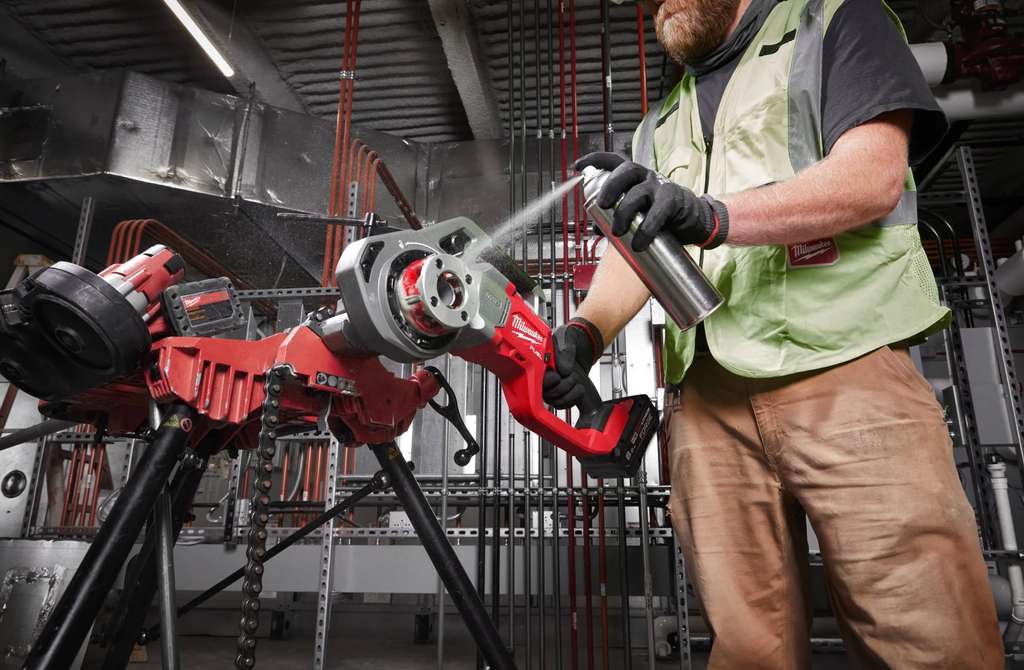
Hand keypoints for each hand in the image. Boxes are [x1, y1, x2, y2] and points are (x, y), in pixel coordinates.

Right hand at [542, 317, 602, 409]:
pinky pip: (563, 405)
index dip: (546, 382)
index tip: (557, 376)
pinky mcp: (561, 394)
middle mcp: (541, 376)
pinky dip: (573, 398)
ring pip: (555, 402)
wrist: (584, 343)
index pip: (533, 380)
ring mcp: (551, 386)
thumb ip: (565, 350)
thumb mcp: (567, 336)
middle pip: (545, 394)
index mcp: (537, 362)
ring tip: (576, 380)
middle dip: (561, 386)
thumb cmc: (571, 337)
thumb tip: (563, 369)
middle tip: (570, 374)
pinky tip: (579, 388)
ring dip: (569, 393)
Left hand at [575, 152, 728, 251]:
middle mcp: (646, 177)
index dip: (595, 159)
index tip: (577, 166)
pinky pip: (658, 211)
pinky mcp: (674, 200)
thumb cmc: (661, 215)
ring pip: (639, 192)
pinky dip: (647, 227)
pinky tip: (640, 242)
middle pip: (627, 170)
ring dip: (625, 211)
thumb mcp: (637, 213)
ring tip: (617, 232)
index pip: (615, 160)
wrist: (694, 222)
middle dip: (611, 184)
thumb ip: (617, 217)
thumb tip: (595, 228)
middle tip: (602, 204)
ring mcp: (660, 186)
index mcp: (634, 177)